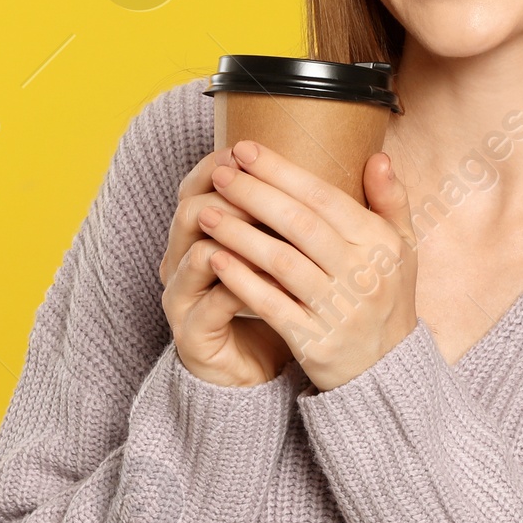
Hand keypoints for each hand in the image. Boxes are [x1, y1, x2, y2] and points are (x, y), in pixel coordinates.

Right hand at [160, 148, 291, 386]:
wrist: (256, 370)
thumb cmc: (276, 306)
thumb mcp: (290, 257)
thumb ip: (299, 215)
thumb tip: (340, 168)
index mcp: (201, 234)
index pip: (199, 184)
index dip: (225, 165)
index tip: (258, 152)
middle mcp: (182, 260)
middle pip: (192, 210)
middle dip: (236, 196)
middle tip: (274, 187)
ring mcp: (183, 296)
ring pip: (199, 252)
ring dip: (240, 239)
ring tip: (278, 232)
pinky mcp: (192, 333)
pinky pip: (212, 302)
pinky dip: (244, 287)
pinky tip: (277, 281)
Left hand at [200, 140, 417, 390]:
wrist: (386, 370)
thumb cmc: (386, 298)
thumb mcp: (402, 249)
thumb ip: (391, 201)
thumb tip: (377, 157)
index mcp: (382, 244)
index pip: (325, 197)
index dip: (282, 171)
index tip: (246, 150)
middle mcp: (364, 274)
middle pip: (300, 224)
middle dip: (255, 194)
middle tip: (221, 174)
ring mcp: (340, 309)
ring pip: (281, 263)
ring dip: (239, 234)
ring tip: (207, 212)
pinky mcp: (315, 342)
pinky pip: (272, 305)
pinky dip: (242, 281)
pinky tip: (215, 259)